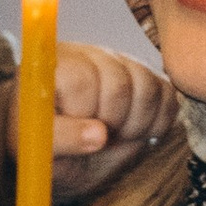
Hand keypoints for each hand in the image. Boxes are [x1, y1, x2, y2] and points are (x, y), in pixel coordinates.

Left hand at [43, 47, 179, 197]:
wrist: (59, 145)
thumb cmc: (42, 144)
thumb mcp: (38, 149)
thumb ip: (62, 139)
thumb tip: (99, 135)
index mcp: (52, 67)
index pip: (82, 82)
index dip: (85, 115)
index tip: (76, 134)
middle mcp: (88, 56)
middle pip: (119, 84)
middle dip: (111, 123)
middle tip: (96, 140)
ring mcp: (119, 63)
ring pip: (148, 87)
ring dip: (136, 124)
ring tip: (114, 137)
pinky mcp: (143, 77)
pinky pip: (166, 94)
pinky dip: (157, 122)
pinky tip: (133, 133)